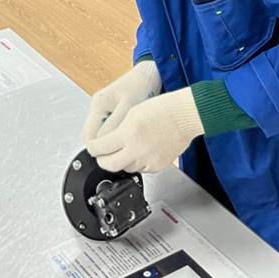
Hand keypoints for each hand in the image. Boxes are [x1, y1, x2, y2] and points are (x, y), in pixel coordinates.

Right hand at [82, 61, 161, 144]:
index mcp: (98, 104)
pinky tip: (127, 133)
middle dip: (104, 146)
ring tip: (126, 139)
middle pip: (91, 137)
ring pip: (98, 135)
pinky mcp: (109, 111)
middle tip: (122, 147)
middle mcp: (96, 107)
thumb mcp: (129, 106)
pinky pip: (107, 129)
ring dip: (110, 140)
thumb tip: (103, 143)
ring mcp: (102, 109)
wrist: (148, 74)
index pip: (89, 137)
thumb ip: (114, 125)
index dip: (101, 148)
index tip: (117, 152)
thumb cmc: (141, 87)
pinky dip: (115, 134)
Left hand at [86, 89, 203, 173]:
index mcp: (129, 132)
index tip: (93, 147)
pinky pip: (141, 169)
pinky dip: (137, 162)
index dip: (93, 148)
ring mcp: (148, 159)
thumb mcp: (133, 112)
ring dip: (121, 161)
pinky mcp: (158, 166)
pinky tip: (140, 151)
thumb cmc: (163, 108)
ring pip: (126, 168)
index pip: (101, 148)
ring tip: (124, 149)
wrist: (185, 115)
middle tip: (101, 156)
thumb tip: (107, 141)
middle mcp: (137, 149)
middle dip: (102, 161)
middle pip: (110, 165)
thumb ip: (119, 128)